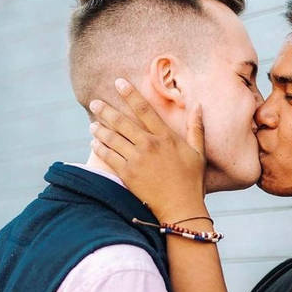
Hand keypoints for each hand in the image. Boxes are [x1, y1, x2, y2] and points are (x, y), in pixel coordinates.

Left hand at [89, 79, 207, 222]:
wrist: (181, 209)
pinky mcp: (128, 174)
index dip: (130, 94)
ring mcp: (137, 160)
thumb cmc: (192, 181)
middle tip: (94, 102)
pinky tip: (94, 142)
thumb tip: (198, 106)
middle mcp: (149, 145)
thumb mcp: (198, 153)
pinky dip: (100, 148)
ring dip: (100, 129)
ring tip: (93, 123)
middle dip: (106, 110)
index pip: (144, 109)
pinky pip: (109, 157)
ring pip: (112, 138)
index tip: (118, 83)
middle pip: (122, 122)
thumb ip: (196, 128)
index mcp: (166, 137)